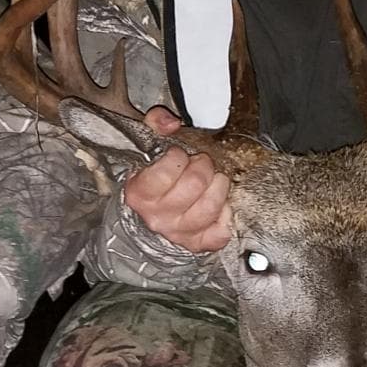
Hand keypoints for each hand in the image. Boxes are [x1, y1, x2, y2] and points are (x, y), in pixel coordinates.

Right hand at [121, 107, 232, 252]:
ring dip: (218, 187)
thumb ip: (154, 125)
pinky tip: (220, 206)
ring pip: (210, 207)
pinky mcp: (196, 243)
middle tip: (201, 163)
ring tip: (215, 180)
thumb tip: (170, 122)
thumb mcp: (144, 148)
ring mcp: (178, 232)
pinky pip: (220, 232)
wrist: (144, 220)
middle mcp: (157, 217)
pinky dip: (225, 217)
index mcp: (140, 193)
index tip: (177, 155)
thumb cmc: (149, 182)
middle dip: (203, 166)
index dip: (177, 157)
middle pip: (195, 184)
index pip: (167, 170)